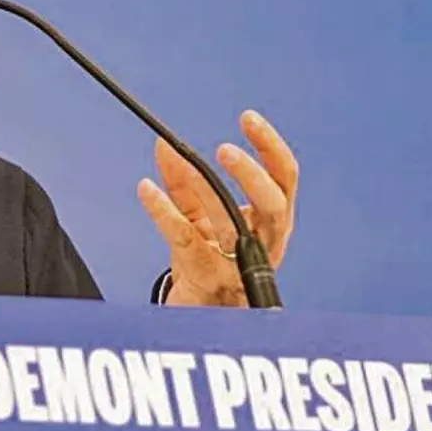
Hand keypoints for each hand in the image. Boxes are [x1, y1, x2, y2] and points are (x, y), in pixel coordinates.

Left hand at [136, 110, 297, 306]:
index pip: (285, 180)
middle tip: (224, 149)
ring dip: (211, 192)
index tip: (246, 118)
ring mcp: (238, 264)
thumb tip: (163, 144)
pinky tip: (145, 189)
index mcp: (273, 222)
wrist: (198, 312)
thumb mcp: (200, 215)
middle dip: (252, 175)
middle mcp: (265, 244)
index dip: (270, 147)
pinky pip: (185, 240)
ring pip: (233, 226)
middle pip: (274, 206)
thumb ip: (184, 181)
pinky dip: (164, 212)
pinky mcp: (206, 276)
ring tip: (187, 163)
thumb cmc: (209, 259)